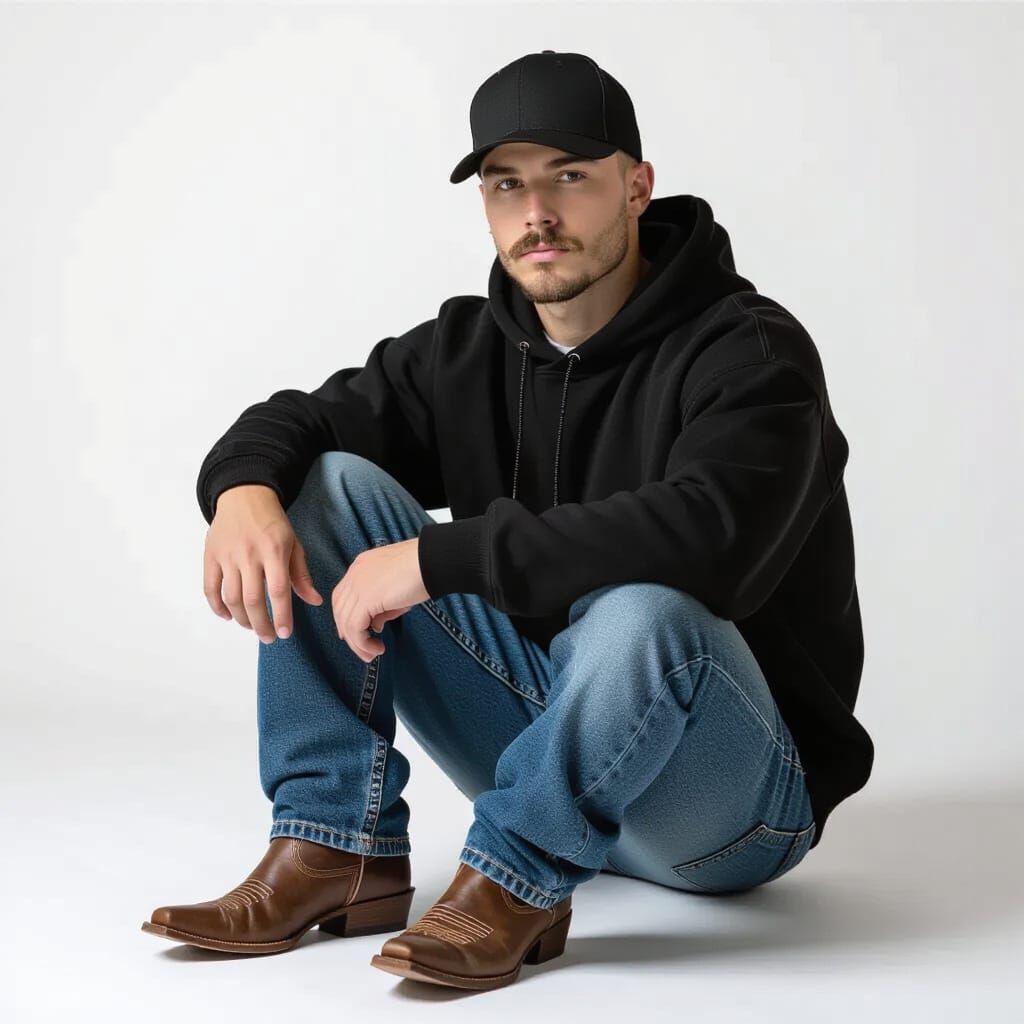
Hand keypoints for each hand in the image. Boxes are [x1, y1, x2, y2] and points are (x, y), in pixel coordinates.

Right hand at [205, 484, 322, 641]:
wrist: (244, 496)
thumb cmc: (273, 523)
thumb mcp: (294, 544)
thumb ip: (302, 574)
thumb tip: (315, 601)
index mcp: (274, 551)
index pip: (278, 590)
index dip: (281, 616)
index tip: (285, 633)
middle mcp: (249, 554)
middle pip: (253, 599)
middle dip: (261, 625)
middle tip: (268, 637)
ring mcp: (227, 556)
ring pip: (231, 597)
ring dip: (241, 618)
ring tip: (252, 626)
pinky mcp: (210, 556)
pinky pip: (210, 588)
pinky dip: (217, 607)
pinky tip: (228, 616)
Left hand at [332, 538, 428, 661]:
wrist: (433, 560)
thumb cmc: (424, 569)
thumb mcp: (397, 589)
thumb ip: (382, 607)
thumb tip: (375, 626)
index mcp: (362, 566)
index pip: (343, 595)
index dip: (344, 616)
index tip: (354, 634)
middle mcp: (355, 574)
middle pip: (340, 609)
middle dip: (348, 633)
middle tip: (363, 650)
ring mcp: (358, 585)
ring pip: (345, 622)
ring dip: (357, 643)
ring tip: (372, 654)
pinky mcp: (366, 598)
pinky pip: (355, 627)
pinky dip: (363, 643)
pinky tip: (377, 648)